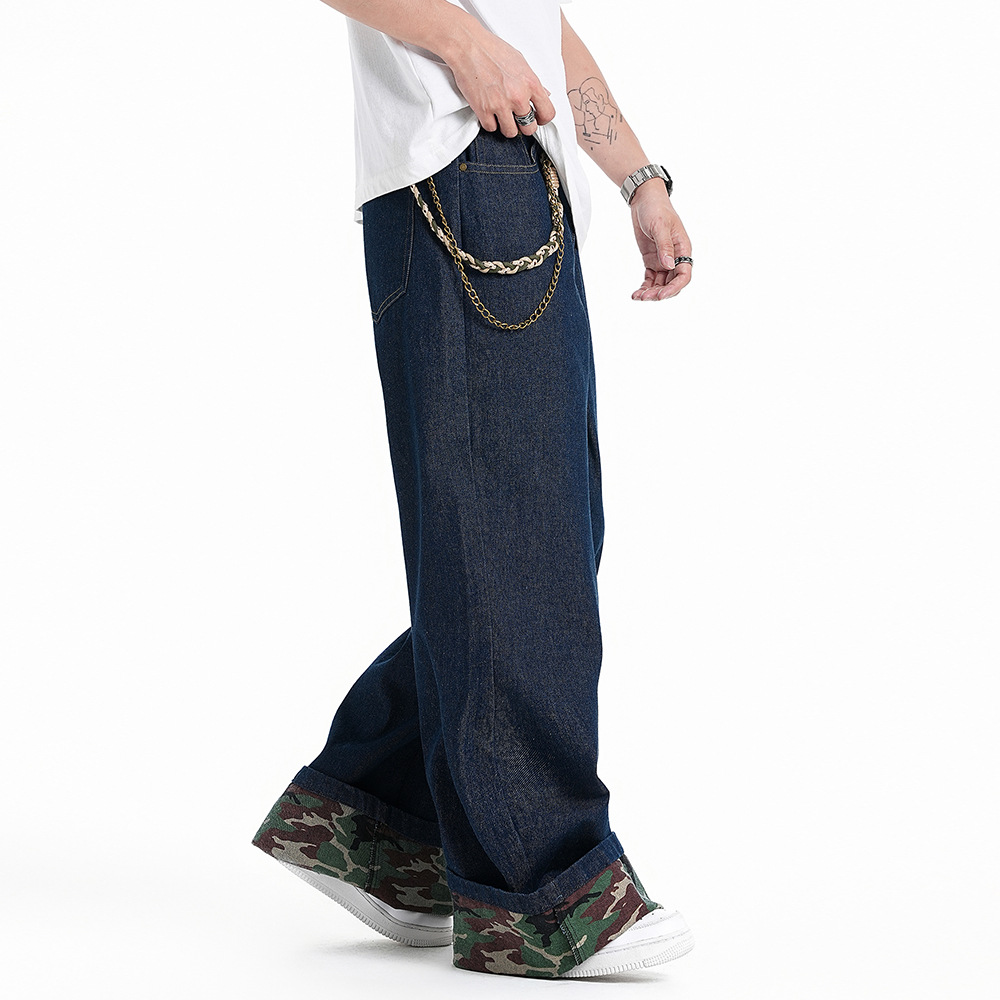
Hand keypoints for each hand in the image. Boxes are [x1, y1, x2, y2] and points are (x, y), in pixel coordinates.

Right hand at [445, 29, 555, 138]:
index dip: (542, 119)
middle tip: (516, 118)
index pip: (547, 113)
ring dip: (506, 126)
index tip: (537, 118)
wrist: (468, 45)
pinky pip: (491, 128)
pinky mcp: (483, 110)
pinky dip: (489, 122)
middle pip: (529, 128)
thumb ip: (532, 81)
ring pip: (510, 132)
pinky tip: (488, 111)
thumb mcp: (520, 61)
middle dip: (523, 125)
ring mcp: (501, 105)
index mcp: (531, 83)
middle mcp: (518, 96)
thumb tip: (544, 93)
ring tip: (501, 115)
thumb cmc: (492, 49)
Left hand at [629, 181, 691, 300]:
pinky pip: (650, 278)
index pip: (684, 274)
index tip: (661, 294)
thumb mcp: (660, 226)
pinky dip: (644, 286)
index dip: (674, 287)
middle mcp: (675, 257)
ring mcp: (663, 259)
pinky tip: (636, 293)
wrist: (644, 200)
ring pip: (660, 283)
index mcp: (683, 249)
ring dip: (651, 292)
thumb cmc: (656, 209)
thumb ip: (665, 247)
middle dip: (660, 292)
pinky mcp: (652, 260)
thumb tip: (669, 266)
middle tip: (645, 297)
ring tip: (638, 297)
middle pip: (672, 282)